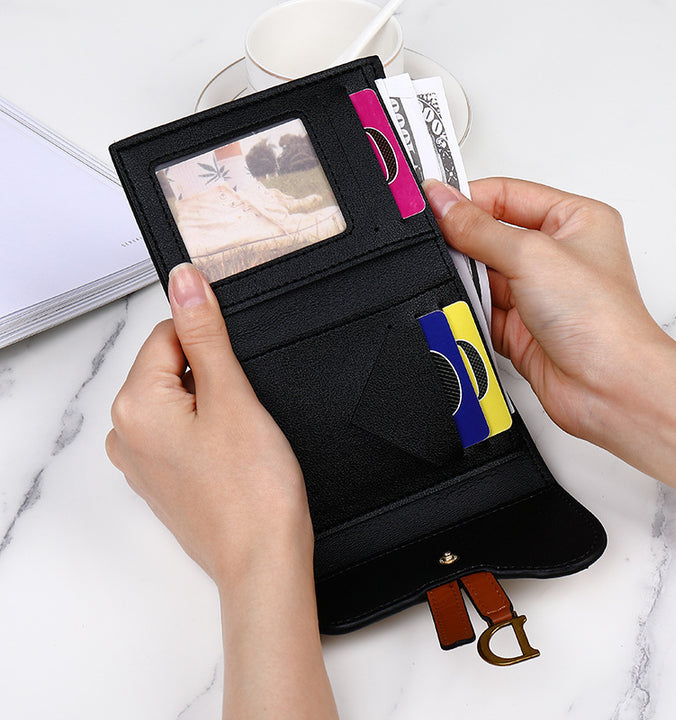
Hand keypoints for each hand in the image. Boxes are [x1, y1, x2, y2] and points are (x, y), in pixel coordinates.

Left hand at [106, 263, 337, 717]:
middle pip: (172, 367)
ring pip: (181, 400)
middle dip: (212, 377)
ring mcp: (141, 460)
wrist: (263, 560)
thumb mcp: (231, 395)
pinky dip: (208, 432)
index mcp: (133, 405)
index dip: (212, 346)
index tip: (237, 373)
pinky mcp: (161, 478)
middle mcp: (125, 433)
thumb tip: (185, 282)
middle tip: (242, 416)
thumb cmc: (251, 492)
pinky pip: (182, 432)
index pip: (168, 335)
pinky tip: (233, 458)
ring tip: (240, 441)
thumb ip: (205, 332)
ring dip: (213, 405)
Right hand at [424, 177, 661, 443]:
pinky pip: (481, 310)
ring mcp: (537, 293)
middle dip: (466, 245)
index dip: (470, 198)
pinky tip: (469, 312)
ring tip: (466, 287)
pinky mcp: (520, 327)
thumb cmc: (602, 321)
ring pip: (483, 276)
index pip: (508, 194)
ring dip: (469, 283)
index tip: (435, 203)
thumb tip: (444, 202)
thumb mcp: (531, 255)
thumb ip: (478, 229)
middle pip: (491, 235)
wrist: (608, 387)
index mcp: (574, 220)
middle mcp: (557, 255)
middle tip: (443, 247)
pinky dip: (470, 311)